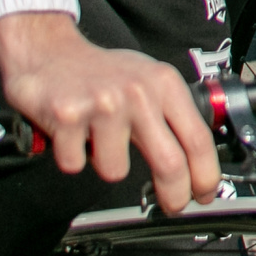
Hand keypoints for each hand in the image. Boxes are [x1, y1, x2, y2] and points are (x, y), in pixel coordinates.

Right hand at [0, 11, 218, 213]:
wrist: (49, 50)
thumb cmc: (101, 71)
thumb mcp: (148, 79)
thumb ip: (171, 114)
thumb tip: (196, 159)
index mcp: (163, 84)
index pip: (197, 138)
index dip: (206, 174)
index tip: (205, 193)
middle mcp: (138, 93)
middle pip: (170, 163)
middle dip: (175, 195)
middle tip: (173, 206)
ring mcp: (103, 105)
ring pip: (115, 171)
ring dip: (105, 163)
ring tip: (96, 137)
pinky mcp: (68, 116)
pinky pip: (75, 164)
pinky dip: (70, 156)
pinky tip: (70, 133)